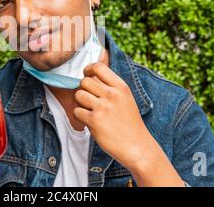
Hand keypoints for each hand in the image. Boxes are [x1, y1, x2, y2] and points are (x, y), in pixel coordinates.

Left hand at [74, 62, 183, 185]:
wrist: (137, 146)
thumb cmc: (129, 122)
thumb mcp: (125, 98)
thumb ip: (111, 86)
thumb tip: (90, 75)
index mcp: (121, 87)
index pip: (98, 67)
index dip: (88, 69)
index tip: (87, 75)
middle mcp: (112, 95)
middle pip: (84, 81)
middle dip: (83, 89)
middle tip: (89, 99)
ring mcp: (103, 108)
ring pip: (78, 95)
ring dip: (80, 103)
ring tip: (89, 110)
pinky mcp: (94, 121)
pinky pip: (76, 111)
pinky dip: (79, 116)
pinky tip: (89, 121)